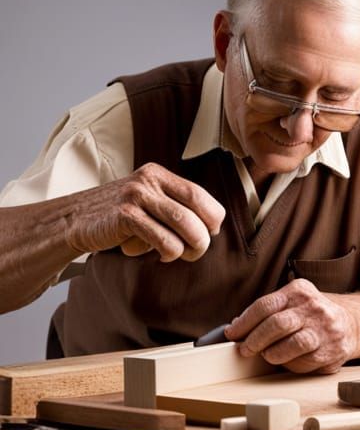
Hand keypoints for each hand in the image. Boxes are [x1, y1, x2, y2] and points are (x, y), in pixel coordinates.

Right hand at [64, 162, 224, 262]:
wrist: (74, 221)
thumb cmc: (119, 218)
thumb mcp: (148, 204)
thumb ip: (175, 208)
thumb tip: (214, 229)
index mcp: (159, 175)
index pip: (203, 198)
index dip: (212, 221)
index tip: (204, 235)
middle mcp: (149, 180)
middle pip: (199, 213)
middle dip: (203, 240)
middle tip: (192, 252)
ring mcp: (136, 195)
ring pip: (187, 227)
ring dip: (190, 249)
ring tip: (177, 255)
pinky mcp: (125, 215)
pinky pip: (166, 241)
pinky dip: (169, 254)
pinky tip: (158, 254)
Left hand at [224, 279, 359, 372]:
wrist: (351, 324)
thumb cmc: (314, 316)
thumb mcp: (293, 302)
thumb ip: (269, 312)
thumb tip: (237, 327)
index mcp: (299, 291)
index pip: (265, 305)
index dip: (245, 322)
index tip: (233, 334)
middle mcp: (315, 308)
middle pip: (277, 324)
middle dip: (255, 340)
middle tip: (246, 349)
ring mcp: (326, 329)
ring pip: (293, 344)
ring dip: (273, 354)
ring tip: (268, 356)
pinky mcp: (333, 350)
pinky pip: (306, 361)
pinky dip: (291, 364)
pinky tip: (288, 360)